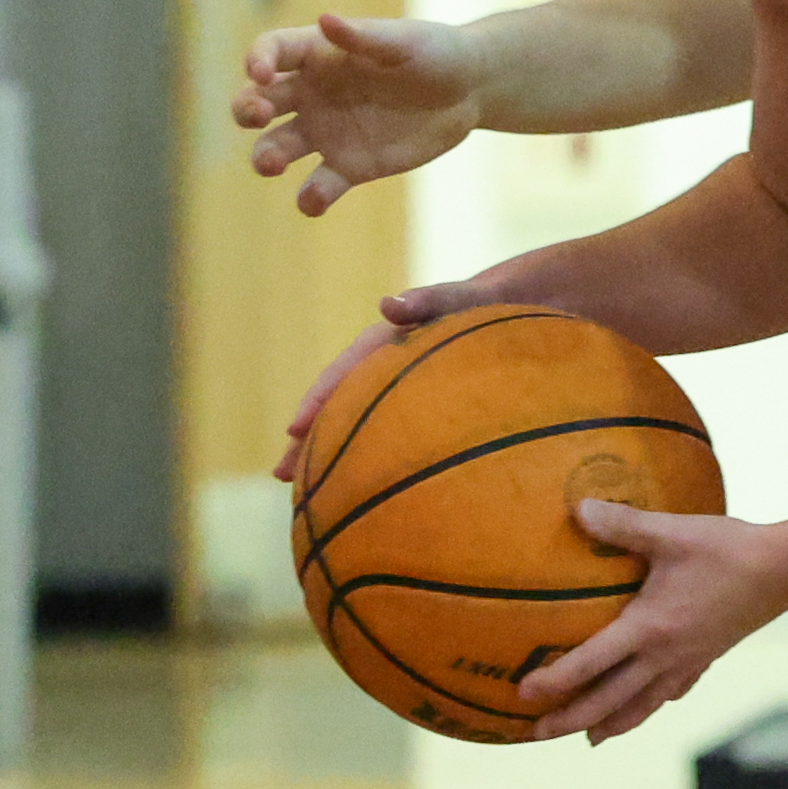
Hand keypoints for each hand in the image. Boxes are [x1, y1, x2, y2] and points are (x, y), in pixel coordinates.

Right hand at [239, 11, 487, 214]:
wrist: (467, 91)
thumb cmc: (434, 53)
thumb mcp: (405, 41)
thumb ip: (365, 37)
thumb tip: (326, 20)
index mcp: (318, 53)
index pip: (272, 51)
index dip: (258, 59)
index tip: (260, 74)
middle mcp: (311, 93)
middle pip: (259, 101)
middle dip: (247, 109)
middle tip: (257, 116)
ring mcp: (326, 132)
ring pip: (278, 146)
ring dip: (266, 156)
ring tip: (271, 164)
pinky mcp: (348, 166)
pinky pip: (319, 186)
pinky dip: (310, 197)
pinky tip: (313, 200)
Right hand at [272, 279, 498, 482]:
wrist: (507, 307)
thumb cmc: (483, 303)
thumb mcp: (460, 299)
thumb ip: (429, 301)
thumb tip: (390, 304)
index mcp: (384, 342)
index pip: (342, 373)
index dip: (318, 401)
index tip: (293, 430)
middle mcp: (382, 366)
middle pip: (339, 403)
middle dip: (309, 437)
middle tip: (280, 473)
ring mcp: (396, 385)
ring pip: (357, 420)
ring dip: (333, 449)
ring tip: (308, 489)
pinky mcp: (414, 403)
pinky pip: (385, 429)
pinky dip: (369, 451)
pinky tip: (364, 480)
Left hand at [518, 502, 787, 741]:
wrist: (786, 570)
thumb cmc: (727, 548)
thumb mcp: (671, 531)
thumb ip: (622, 524)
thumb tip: (577, 509)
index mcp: (649, 628)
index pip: (591, 664)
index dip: (555, 681)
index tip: (523, 694)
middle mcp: (665, 656)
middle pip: (610, 700)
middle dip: (571, 719)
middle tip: (535, 732)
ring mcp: (687, 662)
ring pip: (640, 706)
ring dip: (609, 724)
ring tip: (587, 739)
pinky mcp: (705, 658)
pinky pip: (670, 693)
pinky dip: (648, 706)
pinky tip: (642, 708)